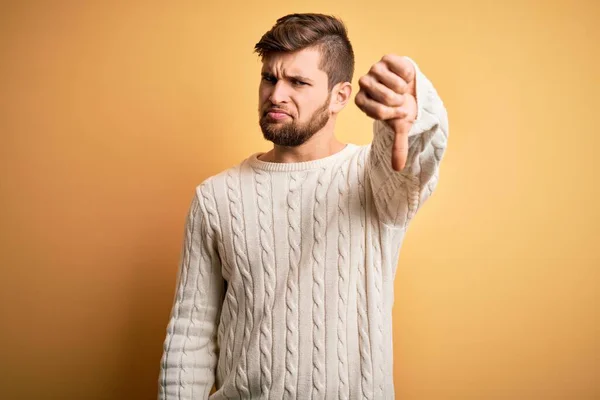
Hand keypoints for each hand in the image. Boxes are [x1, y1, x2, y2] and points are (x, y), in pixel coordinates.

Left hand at [355, 54, 416, 170]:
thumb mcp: (400, 127)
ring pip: (386, 79)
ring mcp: (374, 70)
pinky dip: (404, 73)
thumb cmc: (402, 108)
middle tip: (402, 100)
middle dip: (396, 100)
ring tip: (403, 89)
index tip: (399, 112)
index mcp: (362, 101)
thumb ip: (397, 146)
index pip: (374, 109)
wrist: (413, 89)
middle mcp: (364, 84)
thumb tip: (398, 169)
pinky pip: (394, 65)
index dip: (391, 112)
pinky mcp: (385, 59)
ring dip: (400, 86)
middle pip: (380, 94)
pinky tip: (406, 77)